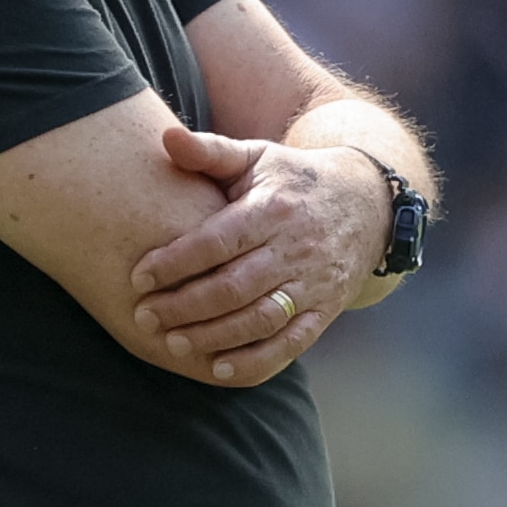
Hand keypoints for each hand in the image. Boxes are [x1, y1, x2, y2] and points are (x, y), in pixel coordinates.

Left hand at [130, 126, 376, 383]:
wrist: (367, 204)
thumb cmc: (293, 180)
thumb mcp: (257, 156)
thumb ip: (210, 151)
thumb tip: (166, 137)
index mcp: (272, 209)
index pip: (218, 241)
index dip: (176, 262)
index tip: (138, 277)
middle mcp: (294, 249)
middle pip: (234, 287)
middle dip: (185, 306)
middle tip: (145, 317)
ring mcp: (313, 283)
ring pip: (259, 320)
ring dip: (214, 337)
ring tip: (173, 343)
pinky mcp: (325, 311)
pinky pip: (290, 344)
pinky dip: (256, 361)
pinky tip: (220, 369)